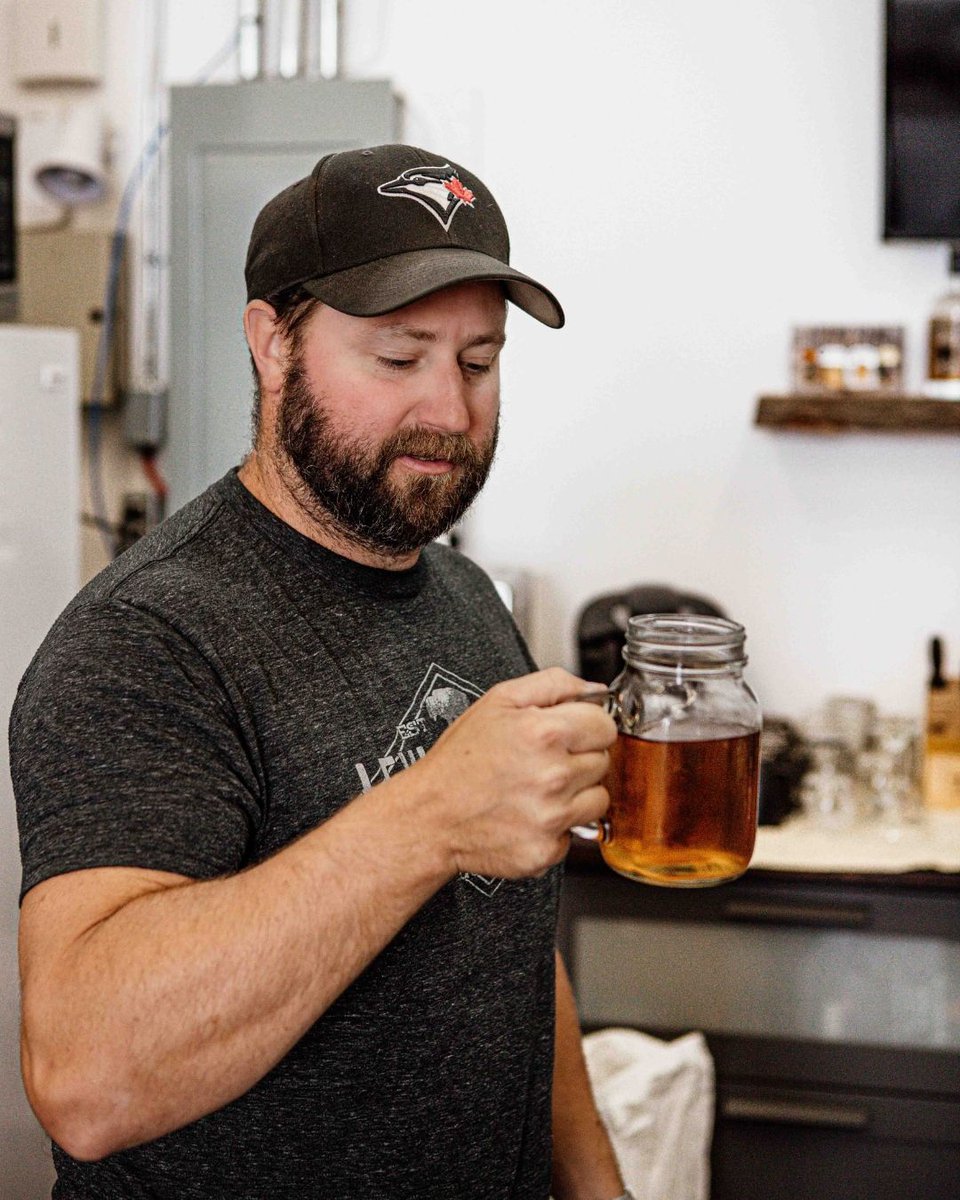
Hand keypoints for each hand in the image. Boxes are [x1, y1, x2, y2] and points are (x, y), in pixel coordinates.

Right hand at [411, 667, 616, 879]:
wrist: (431, 815)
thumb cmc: (459, 760)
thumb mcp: (498, 701)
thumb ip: (553, 684)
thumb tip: (594, 690)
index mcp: (544, 733)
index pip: (605, 725)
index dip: (587, 726)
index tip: (570, 733)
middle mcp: (552, 777)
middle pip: (602, 761)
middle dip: (578, 758)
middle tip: (542, 761)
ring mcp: (551, 817)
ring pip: (598, 799)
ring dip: (576, 794)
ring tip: (538, 788)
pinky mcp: (546, 850)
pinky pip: (575, 832)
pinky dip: (558, 826)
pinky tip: (529, 814)